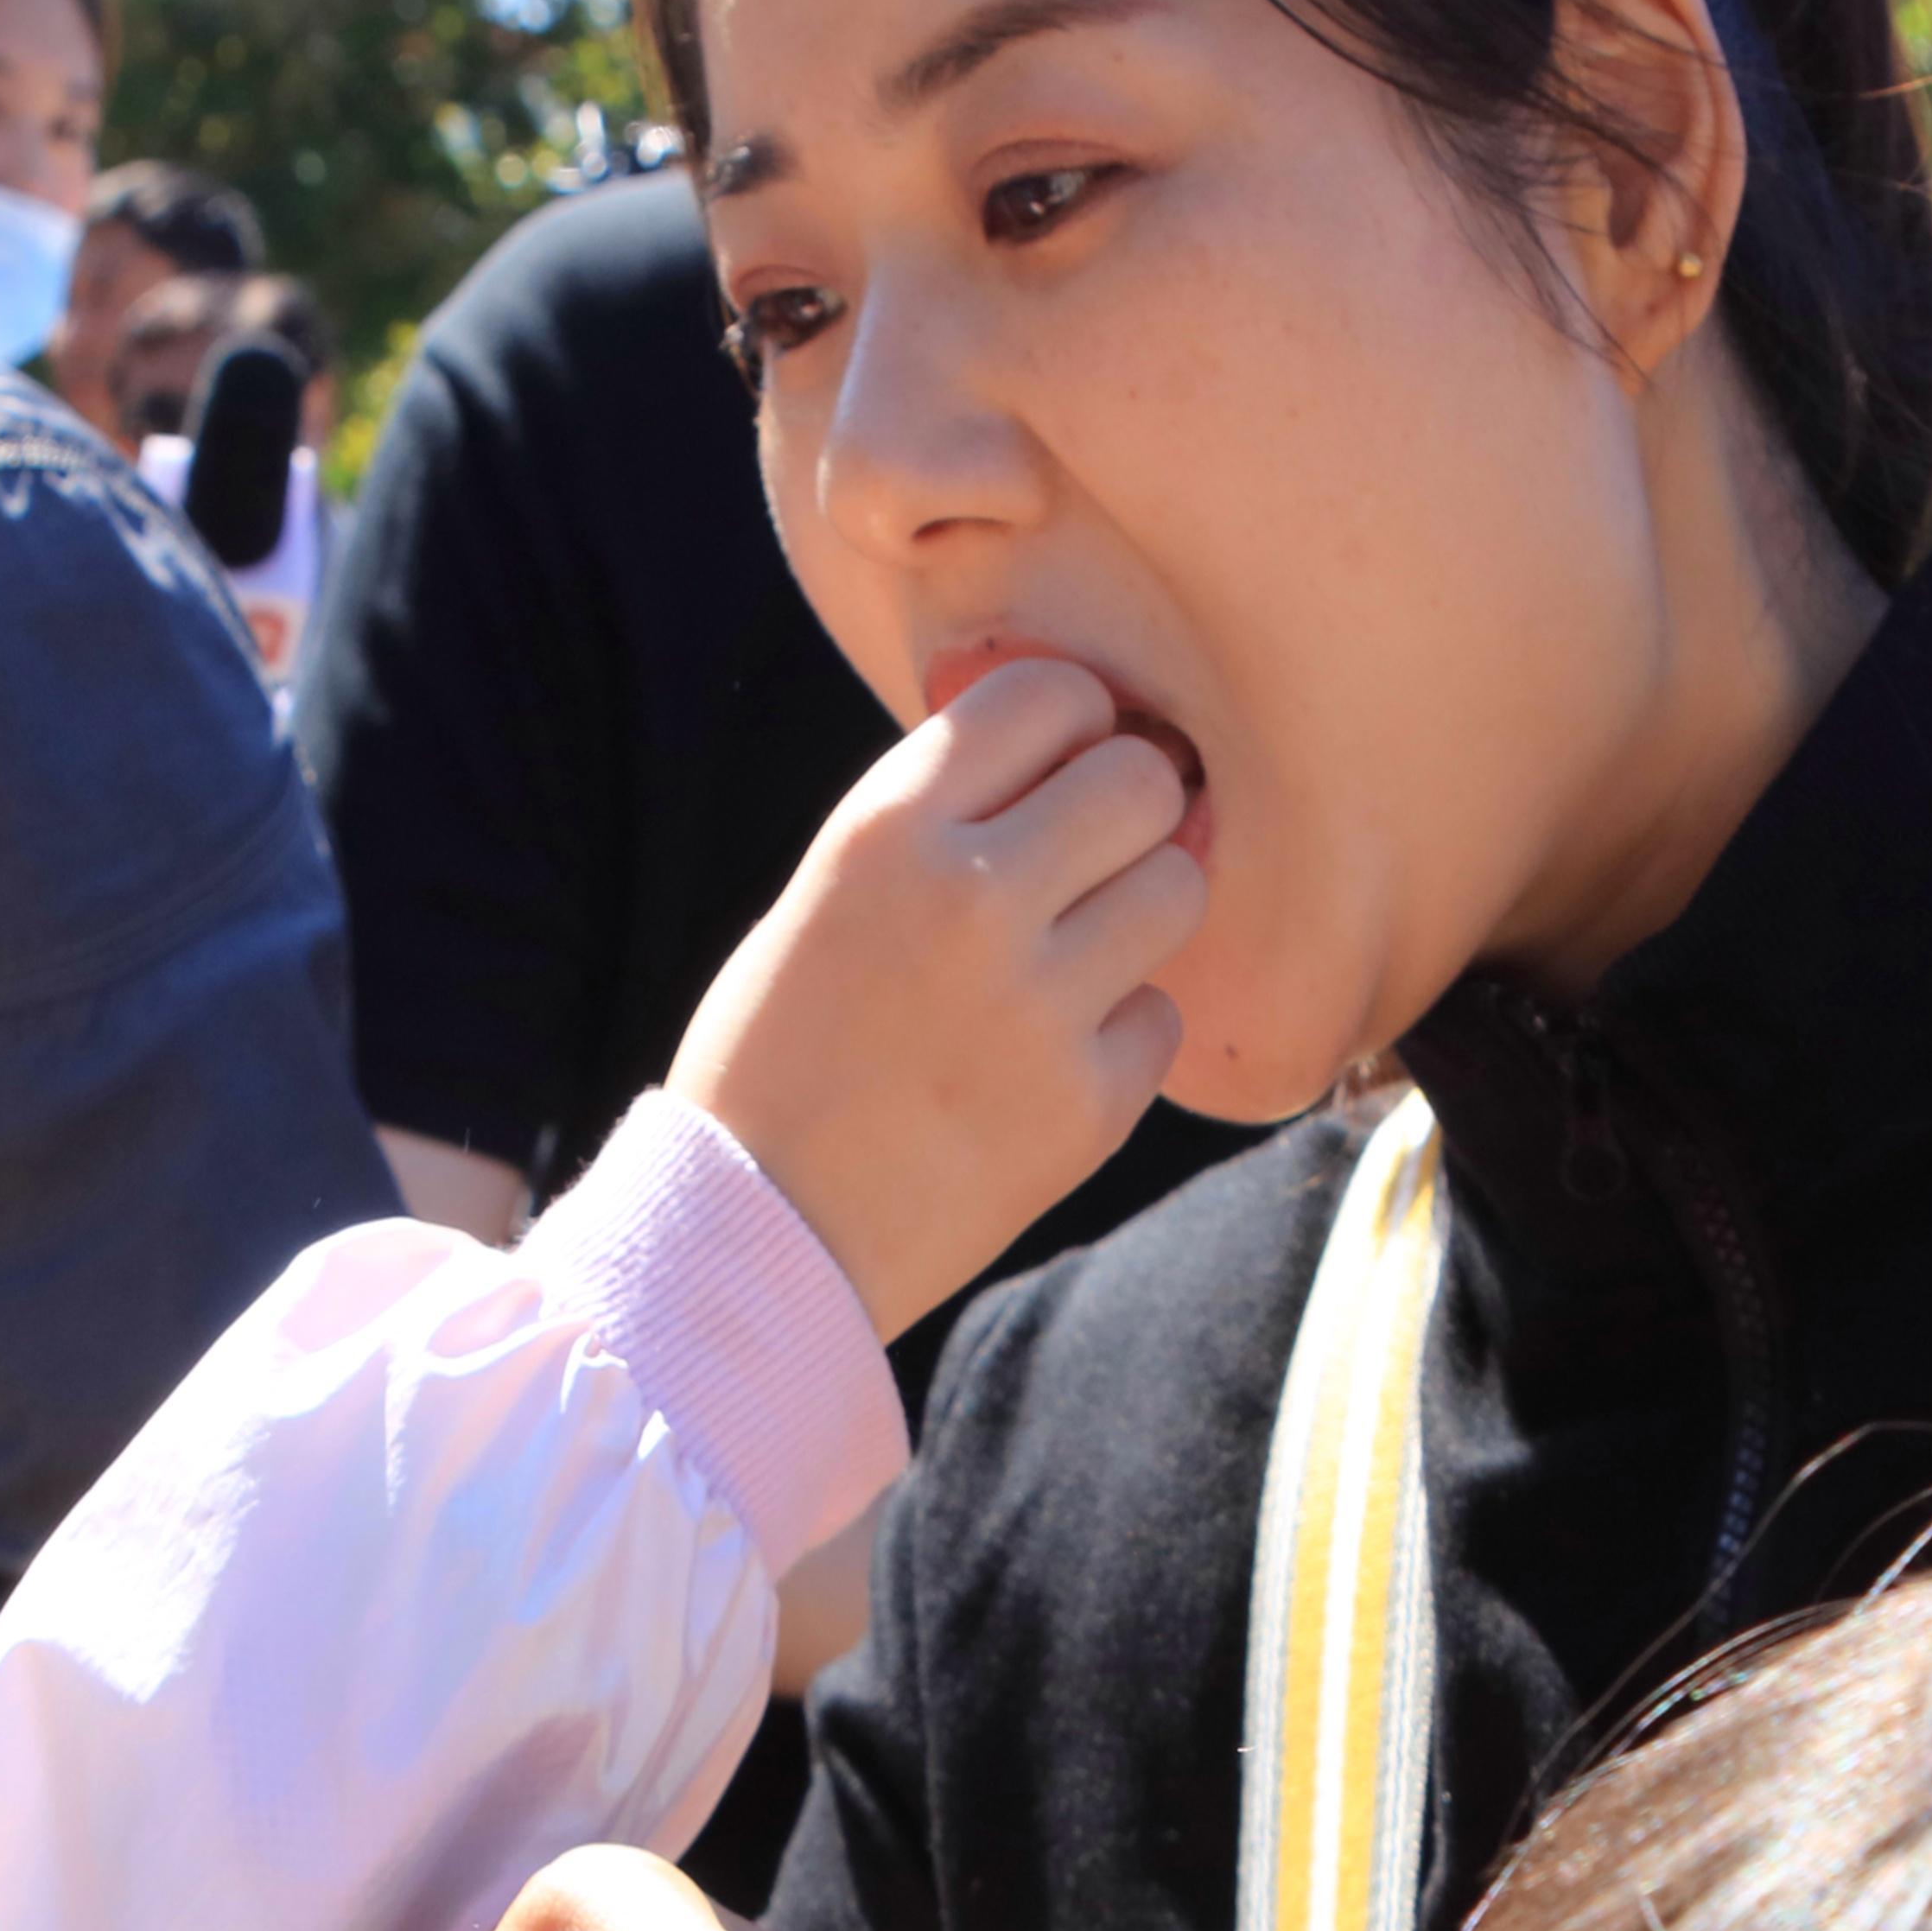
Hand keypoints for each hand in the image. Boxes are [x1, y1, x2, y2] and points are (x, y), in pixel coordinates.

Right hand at [670, 658, 1201, 1339]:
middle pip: (1143, 780)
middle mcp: (971, 898)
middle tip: (1090, 857)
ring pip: (1177, 889)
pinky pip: (1162, 1017)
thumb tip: (1079, 747)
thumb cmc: (777, 1053)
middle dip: (1129, 808)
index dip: (1076, 721)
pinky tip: (1044, 1061)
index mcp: (885, 831)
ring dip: (1137, 912)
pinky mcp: (1088, 1105)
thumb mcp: (824, 895)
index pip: (1051, 695)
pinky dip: (1120, 1033)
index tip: (1064, 762)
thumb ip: (937, 819)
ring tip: (1069, 959)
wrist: (754, 1236)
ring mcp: (1039, 1006)